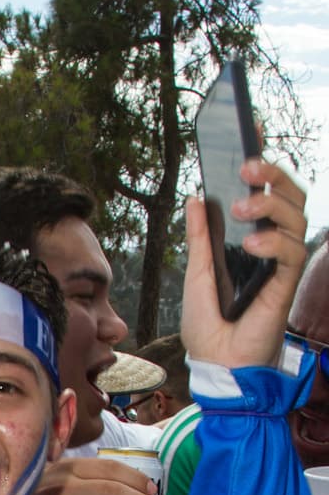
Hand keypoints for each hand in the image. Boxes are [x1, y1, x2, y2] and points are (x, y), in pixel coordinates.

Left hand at [182, 158, 307, 368]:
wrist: (216, 364)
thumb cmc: (208, 323)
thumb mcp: (196, 272)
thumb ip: (200, 236)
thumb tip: (196, 196)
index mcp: (250, 237)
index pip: (265, 191)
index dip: (264, 161)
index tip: (249, 131)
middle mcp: (271, 245)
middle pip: (290, 194)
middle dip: (272, 173)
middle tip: (245, 166)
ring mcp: (281, 263)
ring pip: (297, 216)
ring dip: (270, 204)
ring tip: (242, 207)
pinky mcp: (286, 284)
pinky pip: (294, 252)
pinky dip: (273, 242)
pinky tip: (251, 244)